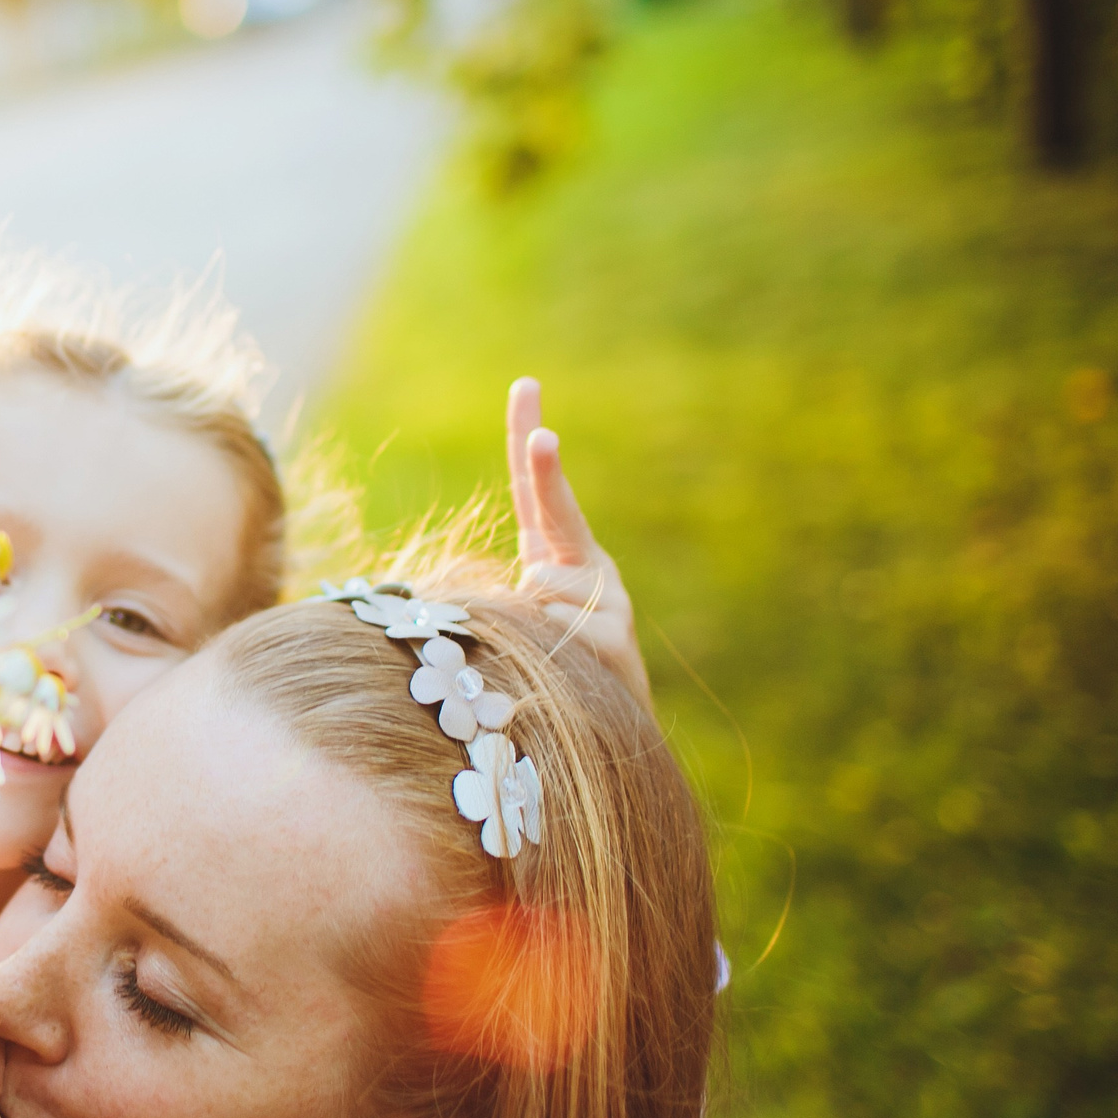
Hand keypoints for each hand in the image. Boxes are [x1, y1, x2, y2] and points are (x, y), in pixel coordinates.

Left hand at [505, 378, 652, 712]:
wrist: (607, 731)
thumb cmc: (546, 669)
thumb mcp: (514, 623)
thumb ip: (503, 592)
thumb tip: (523, 582)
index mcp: (558, 556)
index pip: (537, 492)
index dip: (528, 441)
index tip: (525, 387)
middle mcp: (588, 566)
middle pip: (557, 509)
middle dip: (544, 470)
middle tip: (542, 437)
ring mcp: (607, 597)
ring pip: (540, 586)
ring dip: (525, 620)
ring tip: (545, 655)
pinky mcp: (613, 635)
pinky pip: (557, 625)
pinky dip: (547, 645)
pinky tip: (567, 667)